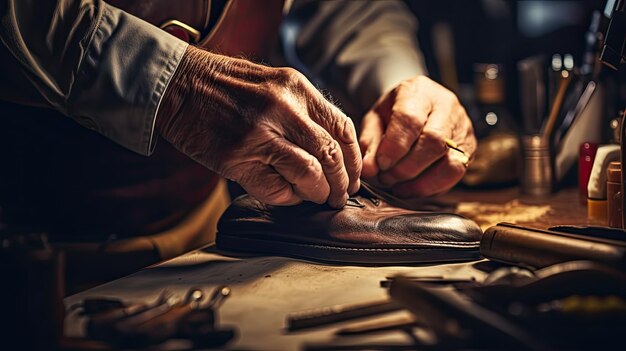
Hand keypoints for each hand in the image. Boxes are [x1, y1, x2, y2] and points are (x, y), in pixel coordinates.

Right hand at [157, 46, 360, 207]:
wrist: (179, 85)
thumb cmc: (227, 87)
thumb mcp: (274, 83)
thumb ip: (304, 110)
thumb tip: (332, 149)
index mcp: (296, 88)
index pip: (342, 128)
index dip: (353, 159)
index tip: (353, 176)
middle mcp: (283, 109)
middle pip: (331, 155)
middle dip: (341, 183)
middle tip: (339, 196)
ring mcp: (260, 134)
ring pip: (310, 175)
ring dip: (318, 193)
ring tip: (316, 198)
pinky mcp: (237, 158)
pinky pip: (277, 189)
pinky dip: (288, 198)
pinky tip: (286, 194)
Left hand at [359, 76, 475, 196]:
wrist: (417, 104)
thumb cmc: (393, 112)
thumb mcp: (375, 119)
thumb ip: (370, 142)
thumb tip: (369, 169)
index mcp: (419, 92)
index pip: (411, 119)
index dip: (394, 147)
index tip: (380, 164)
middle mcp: (447, 107)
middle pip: (434, 142)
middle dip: (406, 167)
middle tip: (386, 177)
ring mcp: (462, 128)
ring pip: (450, 162)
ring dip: (420, 182)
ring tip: (398, 186)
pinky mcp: (469, 148)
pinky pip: (455, 175)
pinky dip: (431, 187)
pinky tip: (412, 188)